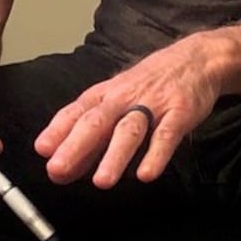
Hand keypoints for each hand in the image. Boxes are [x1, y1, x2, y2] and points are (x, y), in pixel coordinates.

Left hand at [35, 34, 225, 189]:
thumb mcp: (118, 99)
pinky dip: (156, 155)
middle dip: (76, 146)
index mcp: (107, 94)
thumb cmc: (151, 84)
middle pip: (98, 121)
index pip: (78, 111)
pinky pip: (167, 136)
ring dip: (114, 156)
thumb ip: (92, 136)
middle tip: (58, 168)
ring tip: (101, 182)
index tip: (42, 149)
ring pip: (130, 130)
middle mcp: (126, 98)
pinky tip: (145, 174)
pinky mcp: (180, 113)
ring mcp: (154, 105)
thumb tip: (63, 168)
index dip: (59, 130)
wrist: (198, 59)